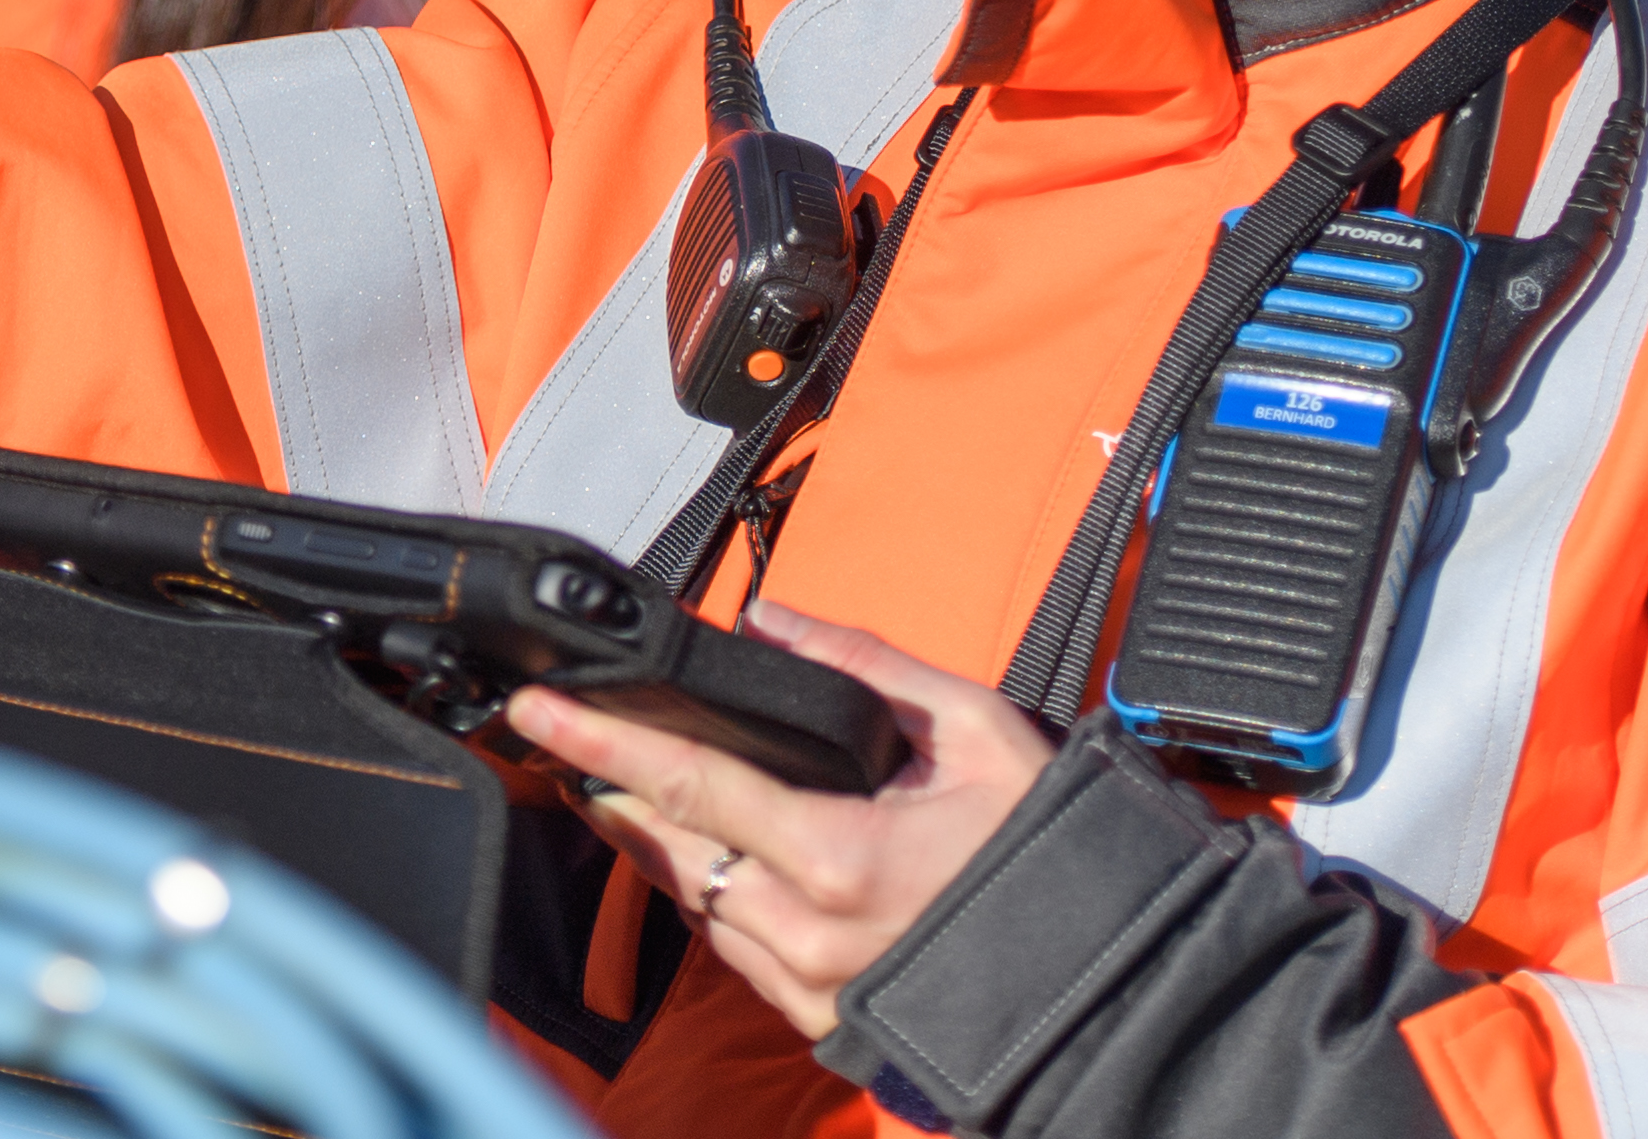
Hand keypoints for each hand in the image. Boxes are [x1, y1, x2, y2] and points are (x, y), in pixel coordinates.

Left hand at [510, 608, 1062, 1041]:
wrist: (1110, 973)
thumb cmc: (1049, 850)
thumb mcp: (971, 729)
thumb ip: (863, 665)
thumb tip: (771, 620)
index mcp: (838, 855)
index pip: (687, 784)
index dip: (600, 743)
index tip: (537, 710)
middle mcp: (807, 934)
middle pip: (674, 851)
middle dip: (616, 794)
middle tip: (569, 744)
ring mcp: (812, 991)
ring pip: (703, 908)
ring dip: (665, 850)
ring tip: (632, 794)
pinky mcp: (824, 1028)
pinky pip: (741, 956)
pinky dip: (720, 903)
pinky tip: (719, 864)